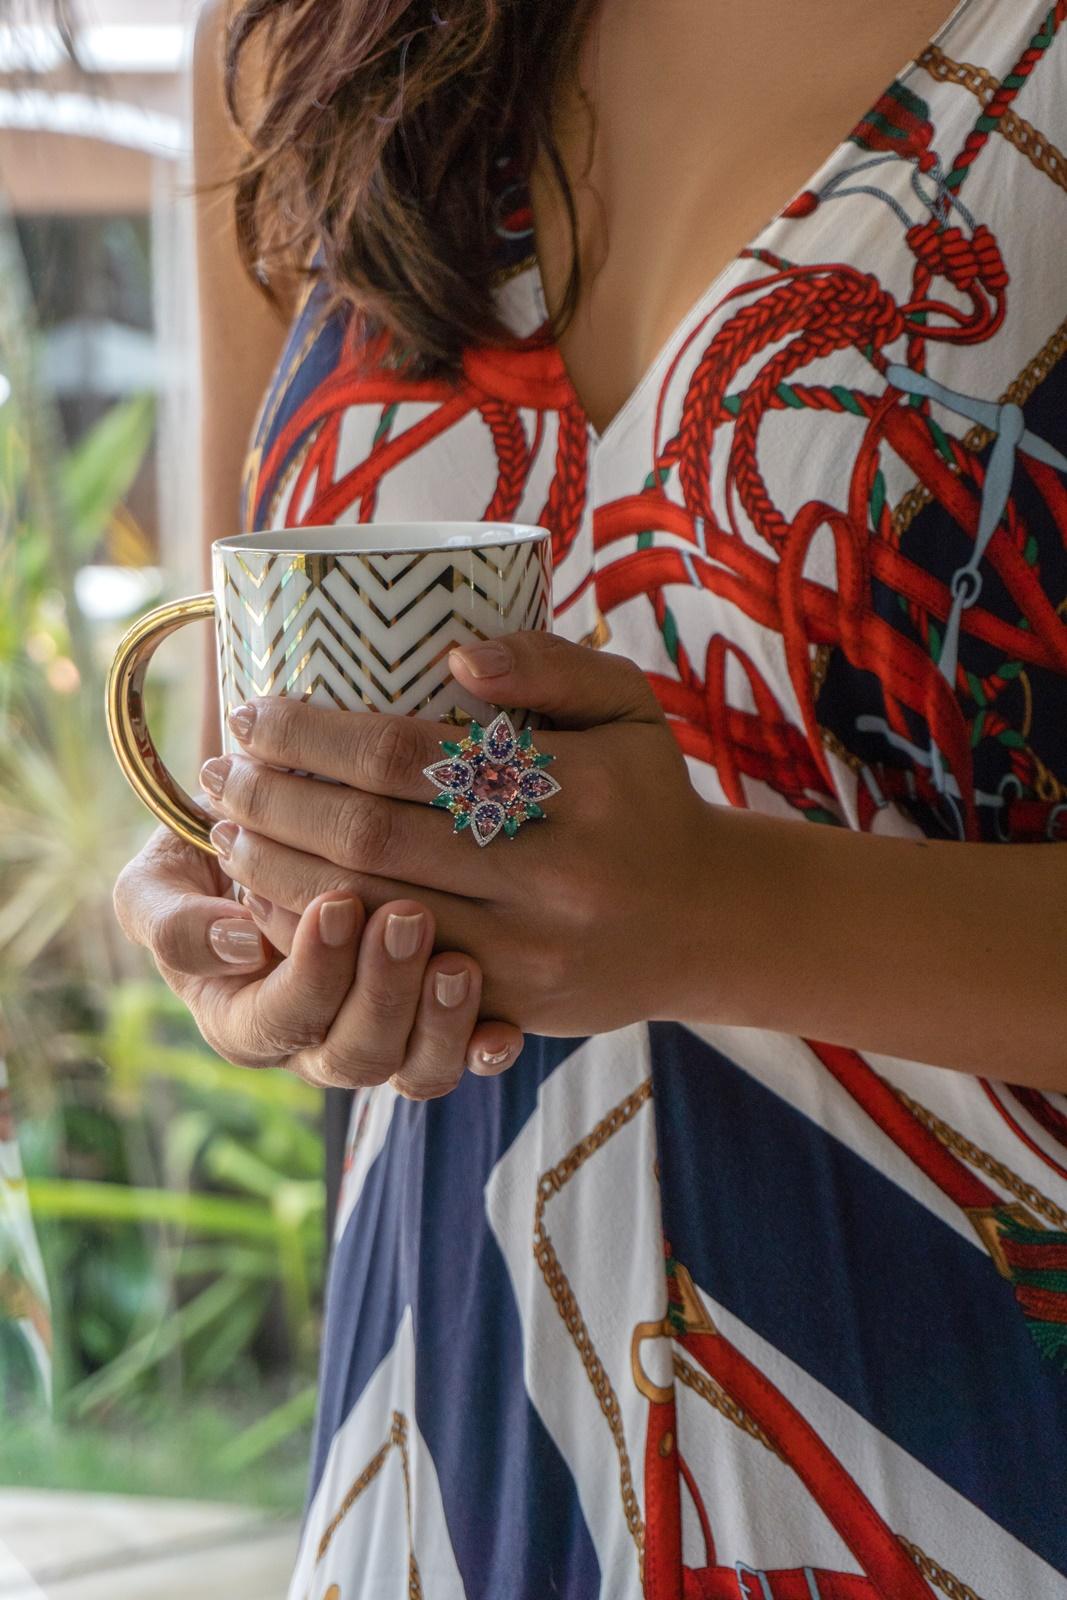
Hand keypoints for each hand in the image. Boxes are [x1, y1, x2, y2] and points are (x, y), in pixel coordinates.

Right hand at [111, 818, 524, 1098]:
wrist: (280, 837)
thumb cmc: (216, 855)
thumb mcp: (160, 882)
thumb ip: (171, 919)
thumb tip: (239, 944)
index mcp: (243, 1020)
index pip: (280, 1019)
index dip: (313, 972)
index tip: (338, 904)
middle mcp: (314, 1044)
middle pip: (354, 1055)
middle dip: (383, 992)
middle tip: (408, 918)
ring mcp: (382, 1038)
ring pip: (414, 1070)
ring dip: (441, 1023)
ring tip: (458, 964)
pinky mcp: (437, 1024)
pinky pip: (465, 1060)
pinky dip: (486, 1049)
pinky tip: (505, 1030)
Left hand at [200, 631, 716, 1035]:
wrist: (702, 918)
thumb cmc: (644, 795)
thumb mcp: (625, 704)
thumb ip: (548, 662)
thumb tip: (451, 657)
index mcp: (581, 789)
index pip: (409, 758)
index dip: (313, 736)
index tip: (254, 711)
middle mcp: (555, 878)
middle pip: (371, 840)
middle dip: (274, 802)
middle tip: (218, 772)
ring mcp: (529, 954)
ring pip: (369, 914)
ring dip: (277, 870)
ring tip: (227, 830)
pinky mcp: (511, 1006)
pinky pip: (390, 973)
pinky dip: (322, 935)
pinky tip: (272, 899)